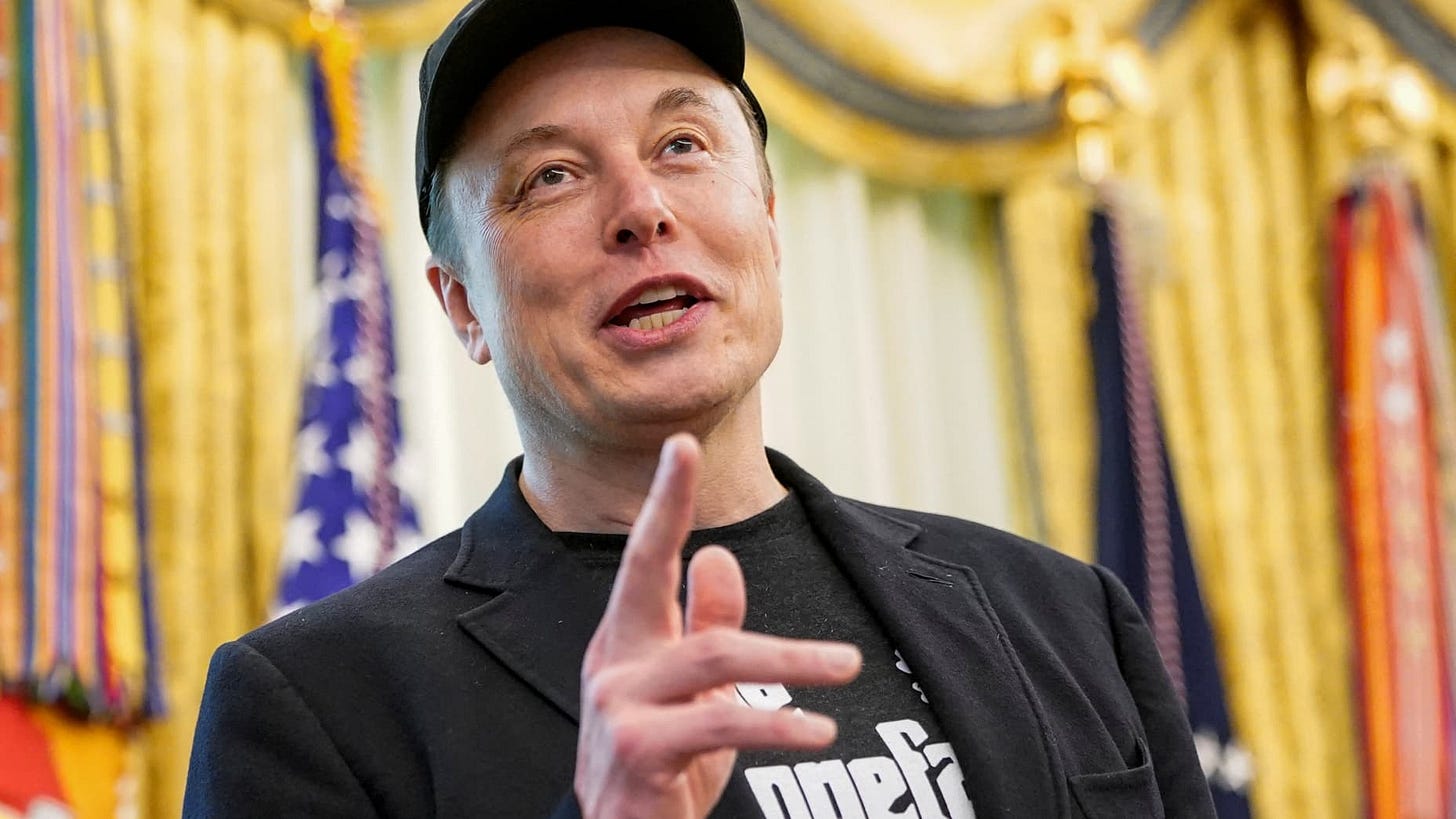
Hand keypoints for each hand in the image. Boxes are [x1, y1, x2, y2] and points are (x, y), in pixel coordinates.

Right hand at [573, 434, 862, 818]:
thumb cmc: (659, 771)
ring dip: (791, 658)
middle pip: (659, 577)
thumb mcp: (691, 693)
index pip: (644, 558)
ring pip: (713, 653)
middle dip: (683, 517)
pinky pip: (720, 719)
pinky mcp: (637, 751)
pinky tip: (817, 729)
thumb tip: (717, 553)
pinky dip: (777, 722)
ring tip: (847, 665)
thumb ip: (704, 625)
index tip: (680, 444)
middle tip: (695, 452)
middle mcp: (614, 663)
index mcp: (625, 641)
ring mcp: (619, 707)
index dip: (662, 500)